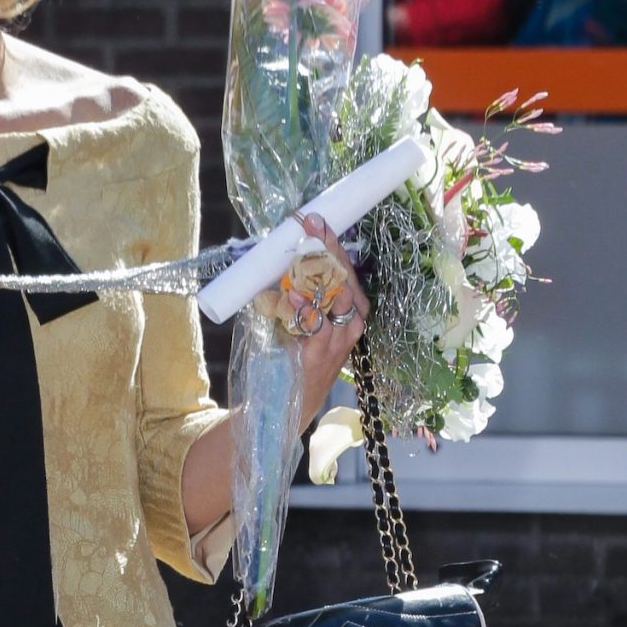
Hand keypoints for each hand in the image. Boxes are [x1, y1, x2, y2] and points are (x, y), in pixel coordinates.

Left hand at [261, 217, 370, 428]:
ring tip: (308, 245)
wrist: (287, 406)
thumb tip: (276, 266)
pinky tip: (296, 293)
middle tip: (313, 223)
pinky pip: (317, 325)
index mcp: (349, 314)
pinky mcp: (320, 355)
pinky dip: (307, 307)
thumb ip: (297, 298)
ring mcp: (338, 340)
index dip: (332, 245)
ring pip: (336, 296)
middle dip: (329, 248)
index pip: (346, 272)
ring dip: (320, 269)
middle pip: (345, 278)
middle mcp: (350, 325)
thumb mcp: (301, 323)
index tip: (317, 220)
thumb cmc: (294, 362)